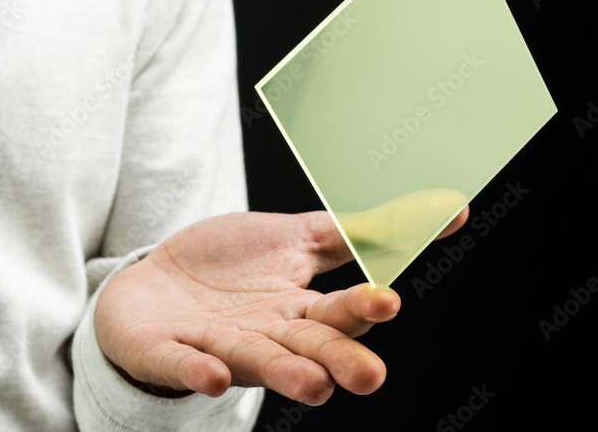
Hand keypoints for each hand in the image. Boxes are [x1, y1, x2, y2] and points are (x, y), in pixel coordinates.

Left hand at [94, 207, 468, 402]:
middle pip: (307, 348)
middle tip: (370, 376)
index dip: (360, 308)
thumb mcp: (297, 237)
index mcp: (298, 310)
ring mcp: (214, 346)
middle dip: (338, 361)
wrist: (150, 283)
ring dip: (285, 374)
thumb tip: (446, 211)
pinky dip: (198, 371)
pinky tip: (214, 375)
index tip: (388, 300)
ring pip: (256, 362)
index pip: (337, 313)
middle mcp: (264, 336)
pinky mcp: (166, 350)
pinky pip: (182, 364)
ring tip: (315, 386)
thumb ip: (361, 232)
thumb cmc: (229, 265)